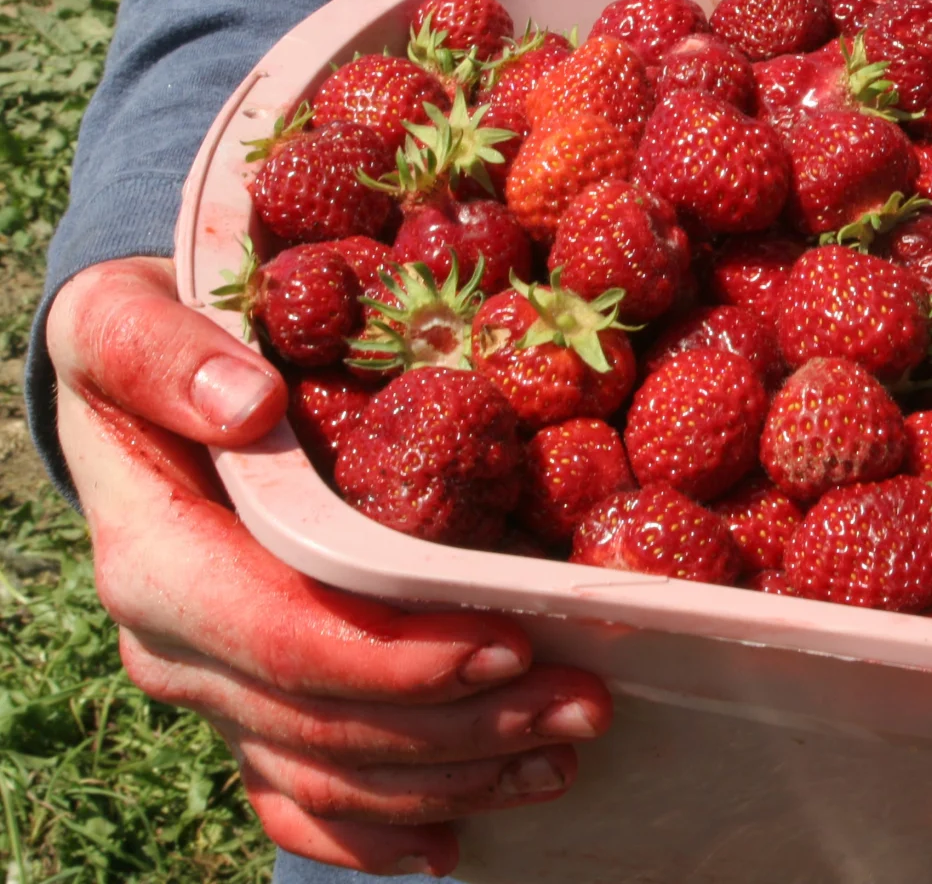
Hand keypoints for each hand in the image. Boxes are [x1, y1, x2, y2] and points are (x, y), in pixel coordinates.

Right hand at [49, 257, 611, 877]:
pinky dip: (378, 832)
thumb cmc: (155, 344)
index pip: (284, 637)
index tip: (511, 642)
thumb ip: (163, 351)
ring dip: (453, 777)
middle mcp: (180, 644)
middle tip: (587, 703)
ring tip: (565, 753)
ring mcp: (215, 688)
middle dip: (463, 726)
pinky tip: (457, 843)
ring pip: (332, 772)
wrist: (141, 390)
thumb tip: (245, 406)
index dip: (399, 658)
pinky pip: (302, 799)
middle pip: (328, 721)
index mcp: (158, 558)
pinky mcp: (249, 704)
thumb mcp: (126, 317)